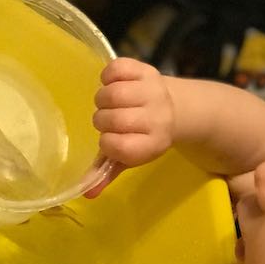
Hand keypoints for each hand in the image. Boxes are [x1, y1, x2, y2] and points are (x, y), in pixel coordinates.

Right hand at [85, 58, 174, 197]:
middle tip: (108, 120)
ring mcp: (152, 91)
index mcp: (152, 144)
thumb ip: (107, 172)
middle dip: (102, 120)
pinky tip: (112, 82)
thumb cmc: (144, 135)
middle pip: (112, 120)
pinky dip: (108, 75)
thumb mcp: (131, 156)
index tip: (109, 141)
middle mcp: (155, 118)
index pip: (117, 147)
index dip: (107, 143)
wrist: (177, 108)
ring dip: (103, 99)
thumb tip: (87, 194)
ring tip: (108, 103)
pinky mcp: (147, 70)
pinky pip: (116, 69)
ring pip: (111, 94)